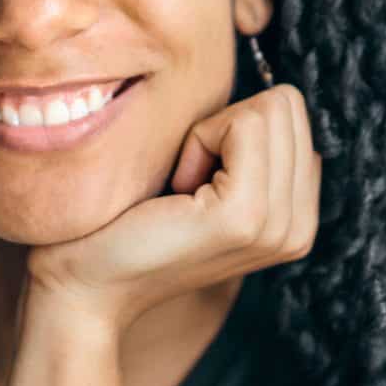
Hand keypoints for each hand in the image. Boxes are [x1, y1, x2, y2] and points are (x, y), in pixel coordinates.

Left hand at [23, 82, 319, 333]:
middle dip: (227, 126)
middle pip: (288, 107)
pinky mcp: (245, 214)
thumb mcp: (208, 184)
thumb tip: (271, 100)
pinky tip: (177, 187)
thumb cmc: (130, 225)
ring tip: (183, 187)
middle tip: (187, 179)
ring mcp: (276, 224)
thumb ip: (252, 152)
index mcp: (297, 219)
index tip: (197, 177)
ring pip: (270, 110)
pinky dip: (200, 139)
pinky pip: (244, 124)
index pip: (295, 117)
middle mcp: (298, 228)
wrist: (86, 285)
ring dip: (212, 133)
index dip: (235, 128)